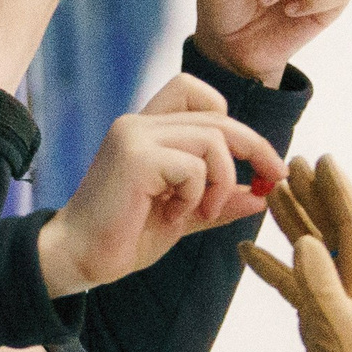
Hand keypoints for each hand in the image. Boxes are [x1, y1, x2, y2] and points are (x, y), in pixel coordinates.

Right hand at [37, 74, 284, 295]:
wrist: (79, 260)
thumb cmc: (124, 238)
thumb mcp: (184, 214)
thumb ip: (218, 199)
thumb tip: (262, 194)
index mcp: (145, 129)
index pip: (195, 92)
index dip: (231, 120)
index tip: (253, 160)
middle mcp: (138, 123)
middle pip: (217, 116)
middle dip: (255, 149)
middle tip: (272, 181)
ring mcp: (134, 136)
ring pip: (212, 140)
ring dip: (220, 181)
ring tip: (201, 211)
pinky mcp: (135, 158)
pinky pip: (193, 166)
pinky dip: (196, 195)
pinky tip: (173, 215)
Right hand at [238, 155, 351, 351]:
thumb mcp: (338, 331)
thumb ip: (319, 285)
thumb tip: (304, 240)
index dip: (338, 190)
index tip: (321, 159)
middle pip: (332, 229)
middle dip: (313, 196)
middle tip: (292, 163)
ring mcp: (336, 304)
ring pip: (311, 253)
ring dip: (292, 223)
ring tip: (271, 195)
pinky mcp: (318, 324)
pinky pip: (293, 286)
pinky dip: (271, 267)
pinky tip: (247, 252)